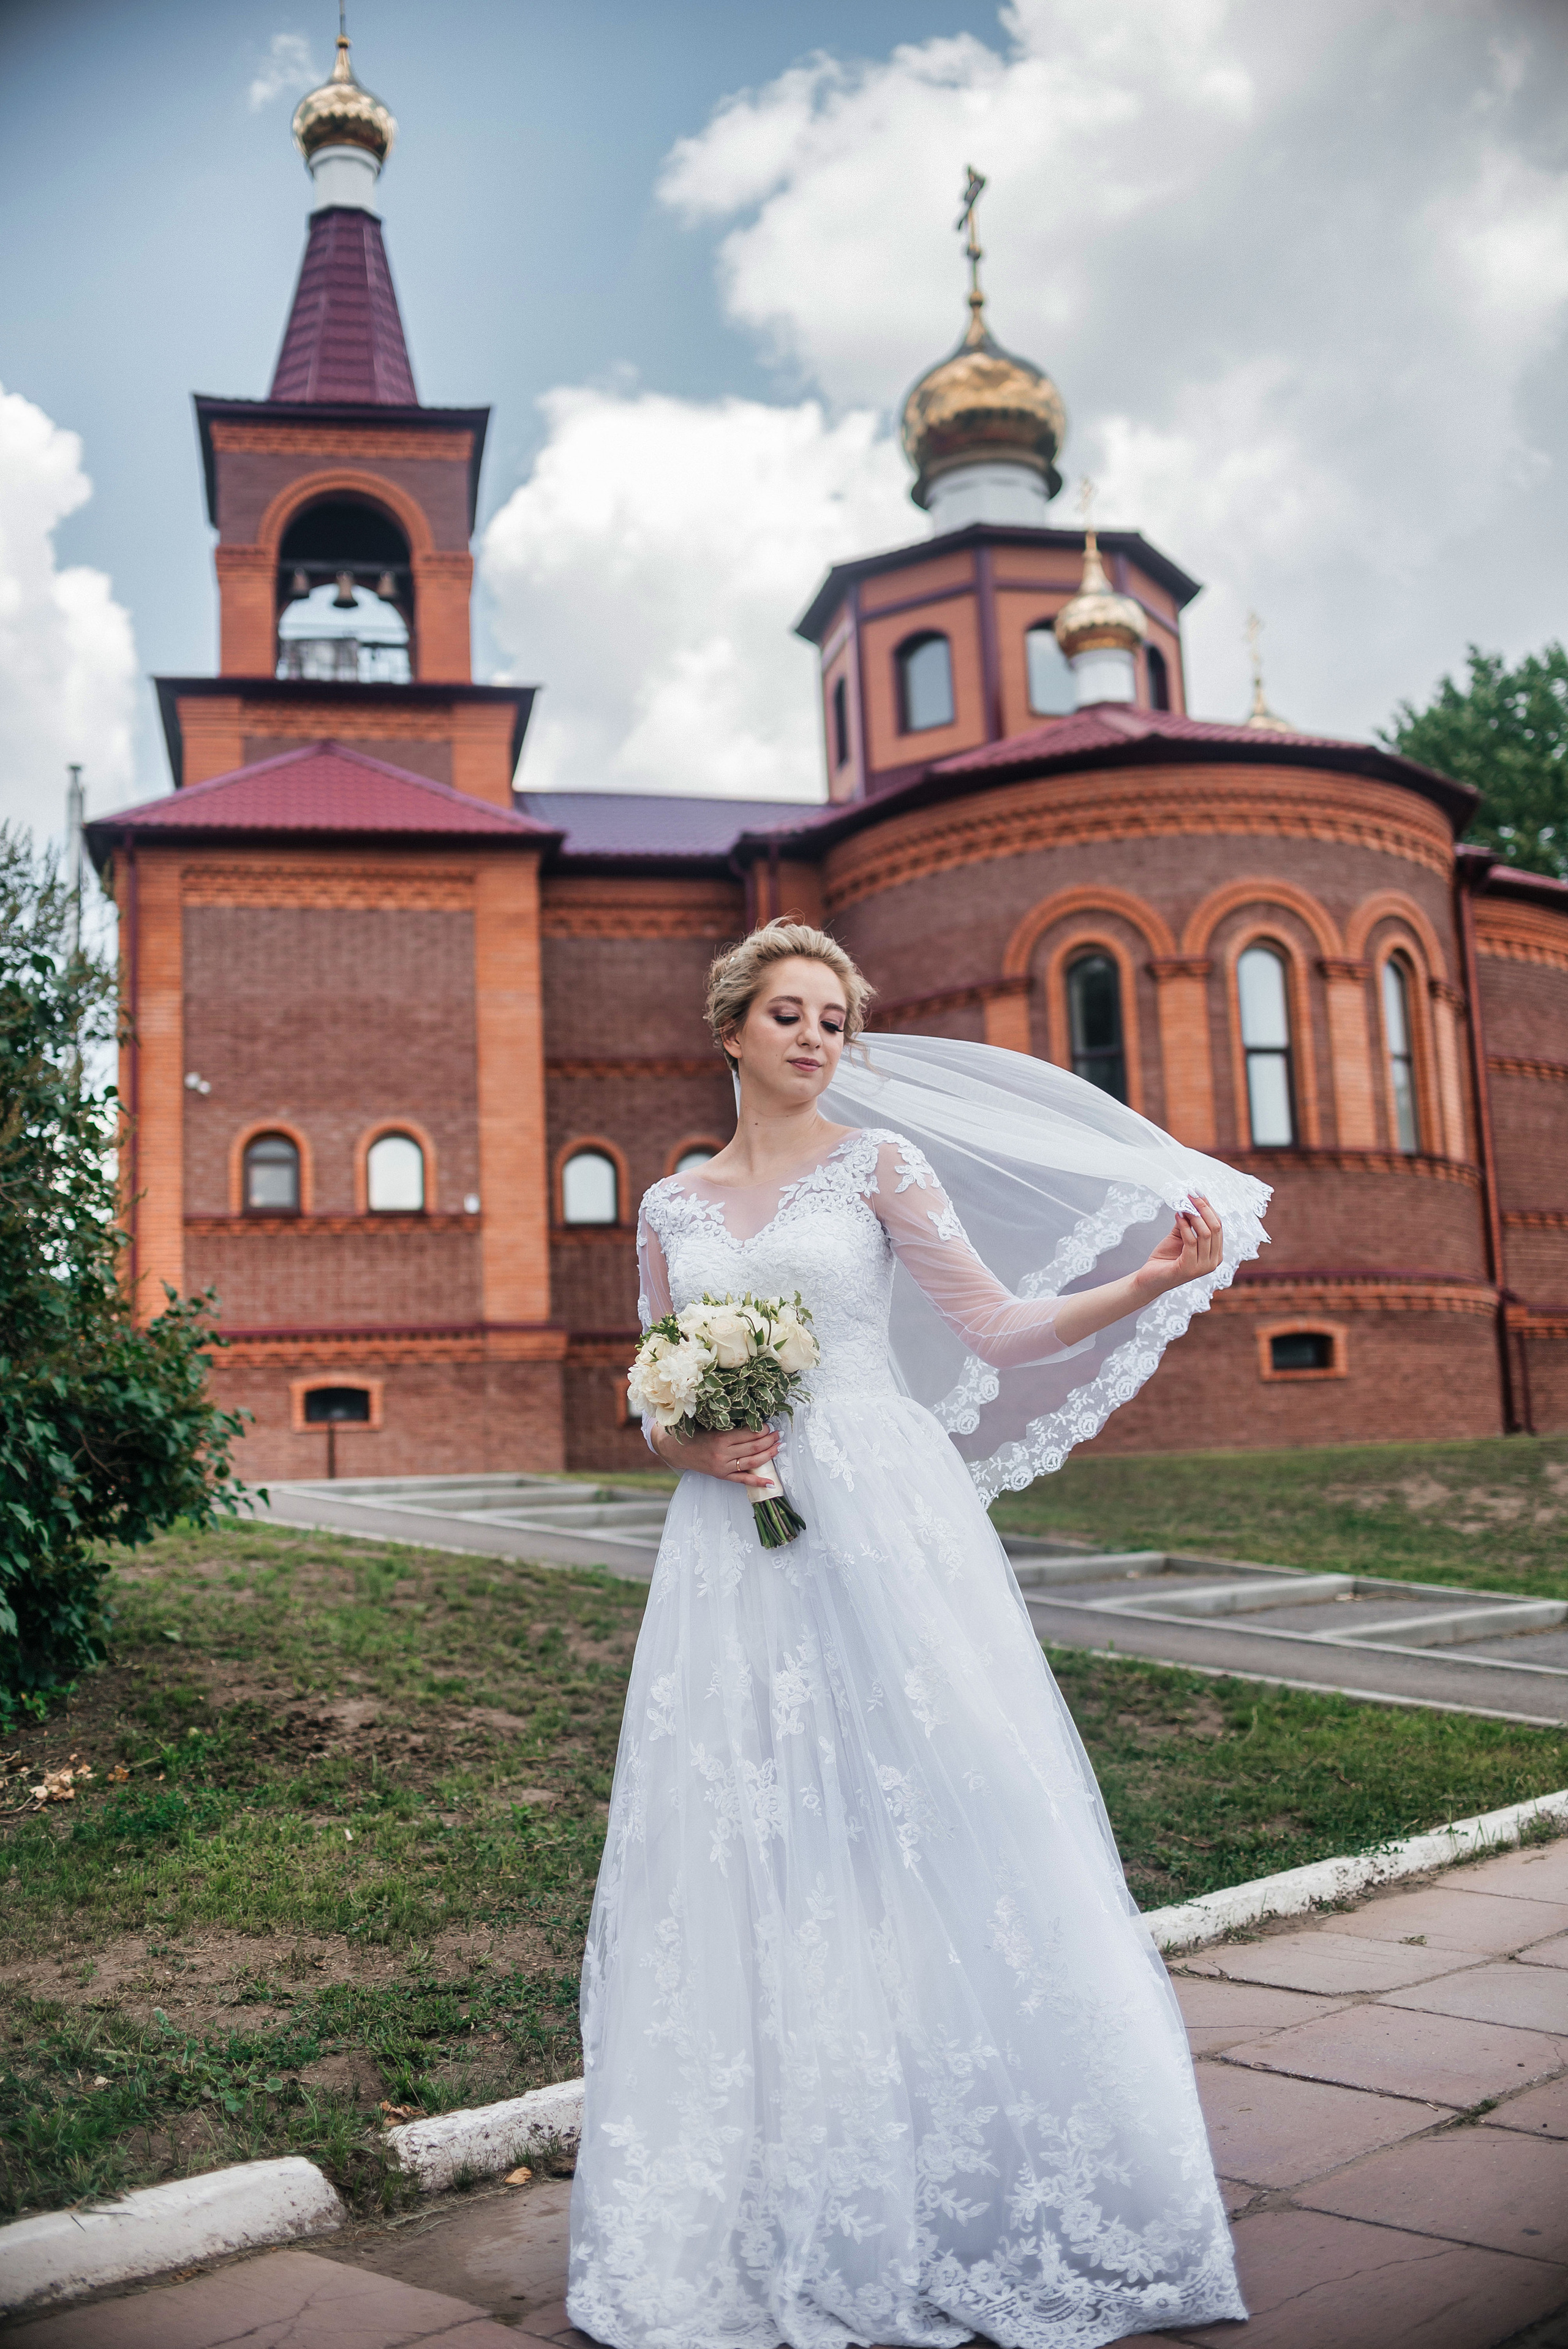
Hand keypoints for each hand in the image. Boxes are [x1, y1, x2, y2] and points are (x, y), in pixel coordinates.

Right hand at [650, 1423, 780, 1487]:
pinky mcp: (722, 1476)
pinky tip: (771, 1482)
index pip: (748, 1434)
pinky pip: (743, 1480)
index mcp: (720, 1438)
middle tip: (778, 1434)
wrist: (676, 1450)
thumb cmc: (693, 1434)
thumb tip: (751, 1420)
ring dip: (768, 1455)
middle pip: (753, 1448)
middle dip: (769, 1441)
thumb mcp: (709, 1425)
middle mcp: (722, 1454)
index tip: (769, 1426)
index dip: (762, 1430)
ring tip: (778, 1447)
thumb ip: (728, 1424)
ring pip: (751, 1462)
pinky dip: (758, 1481)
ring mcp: (723, 1467)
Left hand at [1130, 1193, 1223, 1300]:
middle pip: (1216, 1227)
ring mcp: (1204, 1267)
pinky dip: (1184, 1226)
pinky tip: (1177, 1216)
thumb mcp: (1181, 1236)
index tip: (1197, 1193)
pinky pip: (1191, 1241)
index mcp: (1216, 1253)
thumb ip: (1189, 1222)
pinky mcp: (1190, 1268)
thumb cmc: (1166, 1258)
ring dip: (1194, 1215)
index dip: (1209, 1207)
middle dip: (1203, 1208)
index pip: (1218, 1225)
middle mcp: (1214, 1261)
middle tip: (1190, 1194)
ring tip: (1182, 1204)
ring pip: (1206, 1233)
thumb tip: (1191, 1200)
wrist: (1150, 1278)